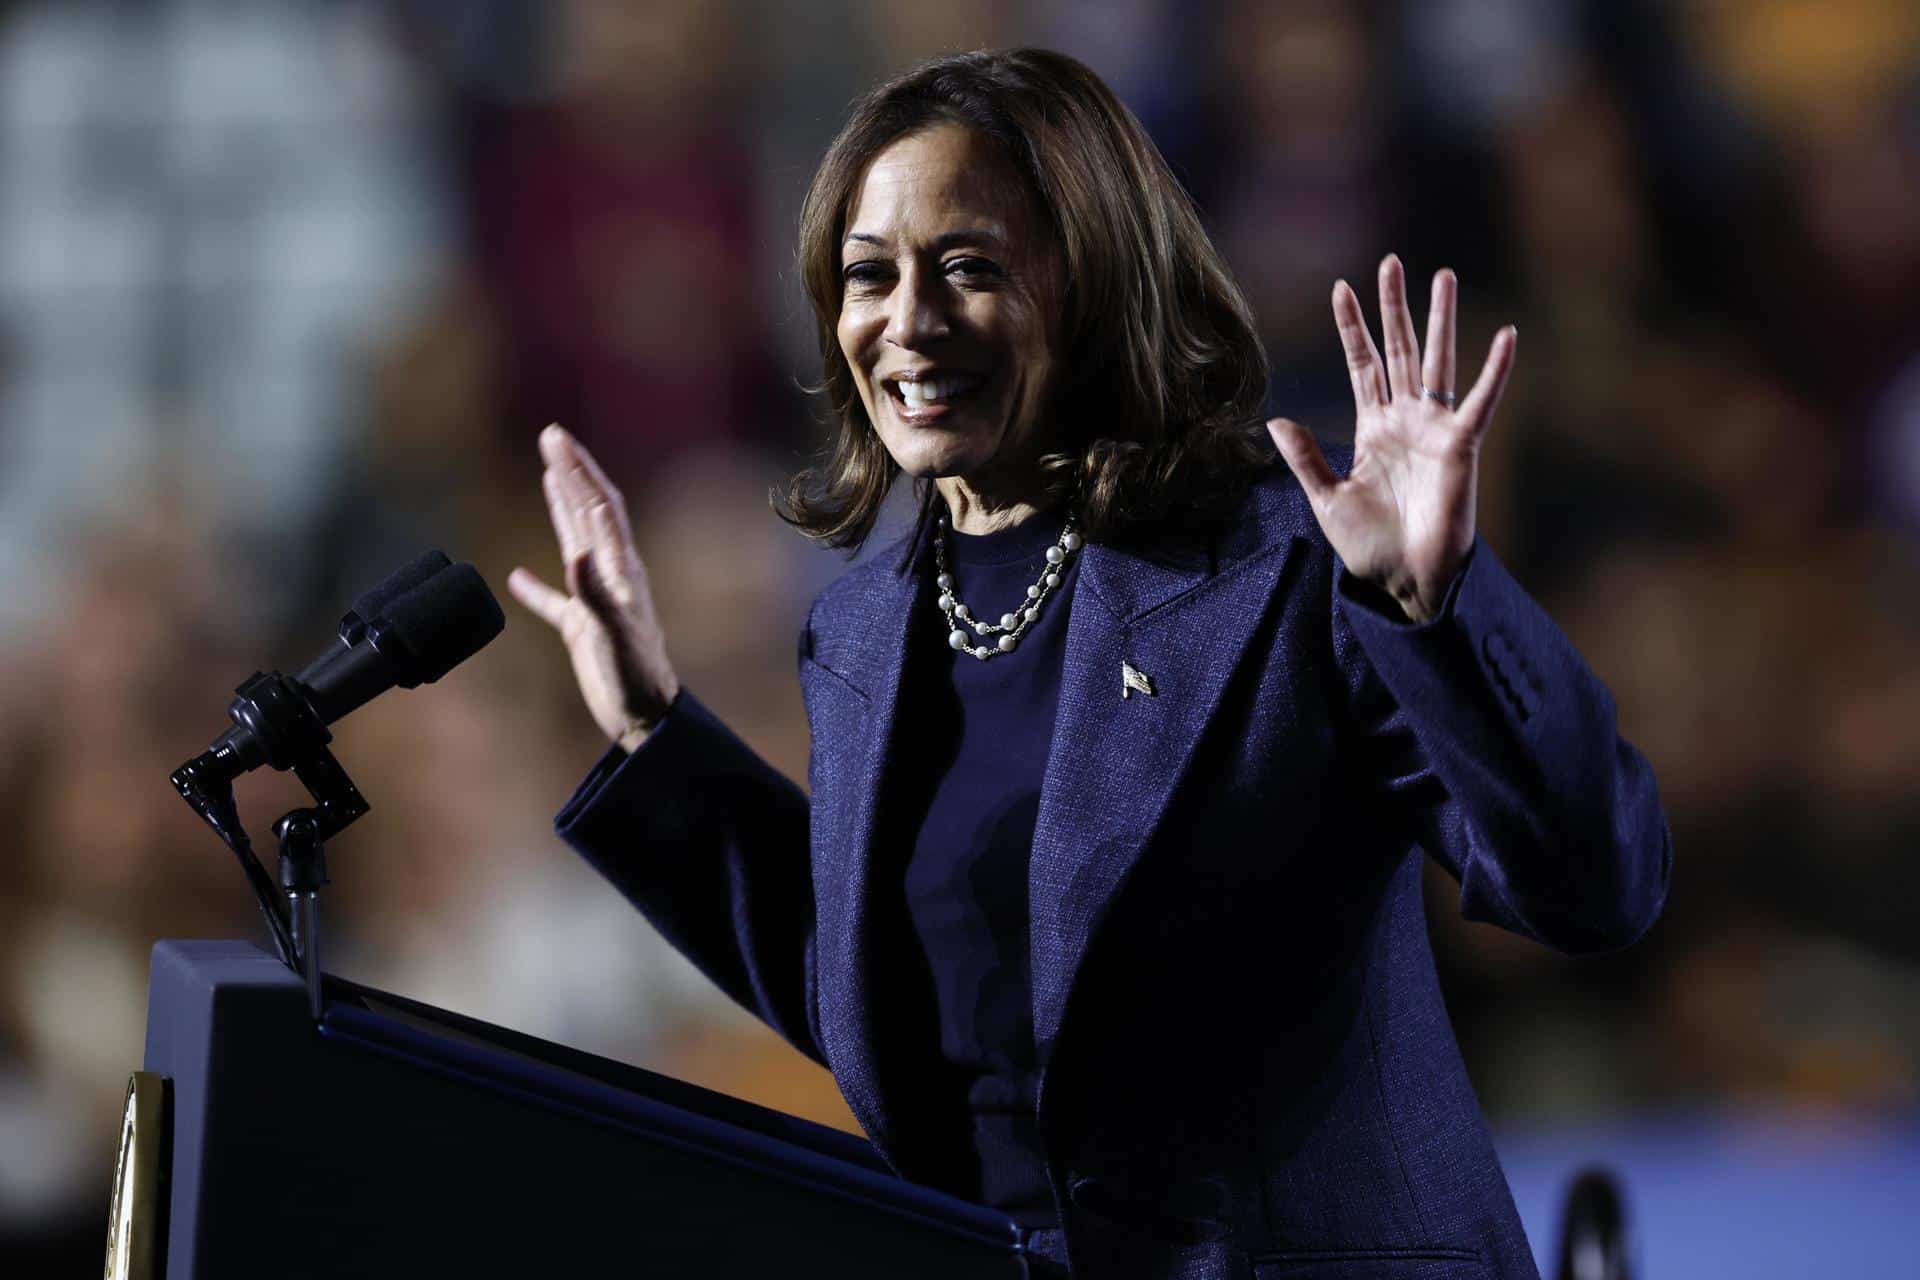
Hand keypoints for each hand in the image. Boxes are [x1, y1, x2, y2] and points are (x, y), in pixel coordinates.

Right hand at [509, 424, 678, 750]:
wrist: (646, 717)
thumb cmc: (635, 676)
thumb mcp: (614, 633)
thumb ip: (595, 593)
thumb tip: (575, 555)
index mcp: (620, 570)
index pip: (599, 507)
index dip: (579, 471)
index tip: (557, 440)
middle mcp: (611, 576)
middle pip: (590, 511)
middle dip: (572, 470)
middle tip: (552, 434)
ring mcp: (597, 600)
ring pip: (576, 541)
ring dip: (562, 505)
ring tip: (551, 472)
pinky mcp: (584, 629)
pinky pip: (555, 600)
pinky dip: (536, 587)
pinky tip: (517, 578)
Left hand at [1267, 255, 1516, 623]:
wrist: (1403, 580)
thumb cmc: (1370, 546)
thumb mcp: (1327, 498)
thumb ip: (1306, 458)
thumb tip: (1277, 421)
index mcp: (1373, 427)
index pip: (1362, 365)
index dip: (1353, 328)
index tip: (1340, 288)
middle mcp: (1405, 419)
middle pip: (1399, 349)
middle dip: (1394, 307)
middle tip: (1392, 262)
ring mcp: (1434, 429)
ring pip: (1437, 361)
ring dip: (1440, 319)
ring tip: (1443, 275)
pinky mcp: (1462, 446)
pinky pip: (1480, 401)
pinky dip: (1494, 371)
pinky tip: (1506, 335)